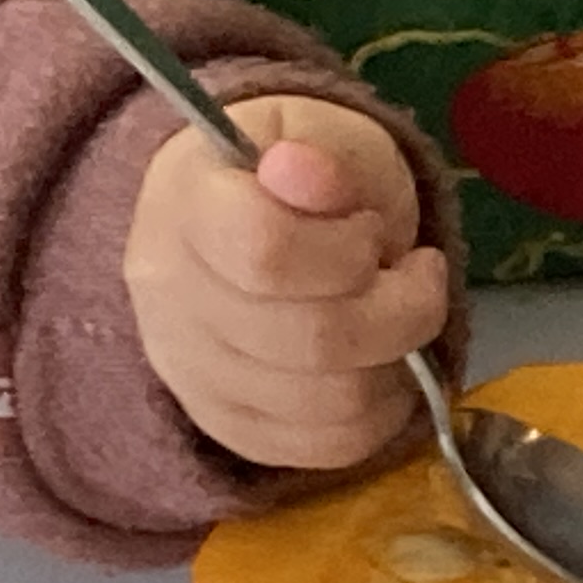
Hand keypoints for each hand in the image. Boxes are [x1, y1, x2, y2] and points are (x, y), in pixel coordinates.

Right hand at [123, 95, 449, 470]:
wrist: (255, 213)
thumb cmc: (303, 171)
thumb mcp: (323, 134)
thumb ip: (322, 154)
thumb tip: (306, 172)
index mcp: (186, 204)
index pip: (265, 251)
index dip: (348, 251)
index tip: (373, 231)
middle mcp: (169, 296)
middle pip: (312, 340)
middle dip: (400, 311)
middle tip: (413, 276)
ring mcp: (189, 369)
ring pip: (328, 402)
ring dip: (396, 364)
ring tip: (399, 318)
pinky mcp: (226, 424)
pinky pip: (323, 448)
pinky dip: (380, 415)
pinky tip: (381, 365)